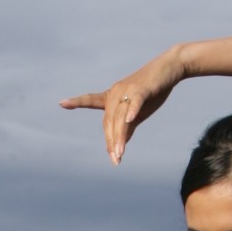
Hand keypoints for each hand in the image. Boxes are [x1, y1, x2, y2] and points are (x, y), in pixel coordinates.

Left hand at [61, 47, 184, 162]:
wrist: (170, 70)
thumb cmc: (153, 91)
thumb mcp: (139, 113)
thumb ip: (128, 127)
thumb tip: (121, 144)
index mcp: (112, 96)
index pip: (92, 101)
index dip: (78, 102)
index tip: (62, 103)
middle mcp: (116, 92)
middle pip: (109, 121)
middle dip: (111, 141)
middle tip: (115, 160)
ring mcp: (129, 90)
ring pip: (120, 117)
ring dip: (120, 137)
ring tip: (119, 154)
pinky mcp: (143, 89)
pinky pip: (135, 102)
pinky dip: (132, 111)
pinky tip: (128, 121)